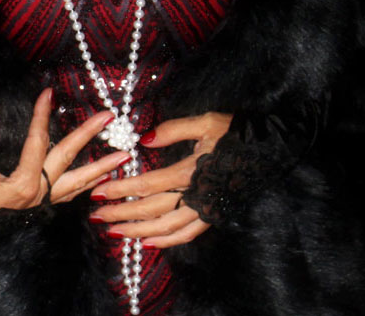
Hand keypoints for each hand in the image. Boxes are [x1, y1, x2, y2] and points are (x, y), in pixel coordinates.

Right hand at [0, 89, 130, 211]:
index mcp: (24, 183)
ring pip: (77, 183)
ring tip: (122, 158)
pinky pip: (71, 195)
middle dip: (88, 136)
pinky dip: (87, 186)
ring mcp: (43, 202)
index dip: (42, 115)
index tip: (49, 93)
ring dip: (100, 169)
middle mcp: (39, 193)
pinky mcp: (42, 206)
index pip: (37, 142)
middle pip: (68, 159)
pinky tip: (99, 181)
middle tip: (108, 118)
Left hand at [88, 111, 231, 247]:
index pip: (148, 184)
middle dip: (121, 214)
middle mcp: (196, 196)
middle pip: (152, 210)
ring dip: (138, 232)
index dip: (121, 189)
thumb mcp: (204, 123)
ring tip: (114, 232)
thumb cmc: (234, 133)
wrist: (267, 151)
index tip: (99, 192)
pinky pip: (186, 235)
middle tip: (96, 216)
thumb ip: (173, 130)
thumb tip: (145, 139)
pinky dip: (166, 241)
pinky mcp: (212, 216)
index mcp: (191, 172)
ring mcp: (205, 210)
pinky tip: (148, 242)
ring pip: (166, 228)